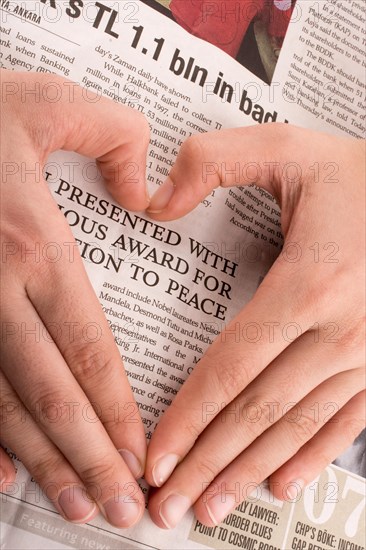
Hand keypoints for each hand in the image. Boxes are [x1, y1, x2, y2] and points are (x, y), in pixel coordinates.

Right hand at [0, 70, 148, 527]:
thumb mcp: (52, 103)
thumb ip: (116, 139)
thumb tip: (148, 197)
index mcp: (34, 247)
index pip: (89, 349)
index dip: (117, 411)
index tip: (142, 458)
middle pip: (51, 393)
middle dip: (88, 458)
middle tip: (121, 513)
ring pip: (4, 404)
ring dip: (40, 462)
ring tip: (74, 508)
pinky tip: (0, 479)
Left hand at [145, 124, 364, 527]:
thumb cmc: (360, 176)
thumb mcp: (287, 148)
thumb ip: (212, 162)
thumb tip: (153, 202)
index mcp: (312, 282)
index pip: (233, 365)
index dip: (189, 415)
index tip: (155, 456)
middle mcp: (343, 330)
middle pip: (259, 411)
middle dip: (208, 463)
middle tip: (166, 508)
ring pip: (297, 428)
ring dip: (249, 473)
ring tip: (209, 509)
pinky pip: (344, 422)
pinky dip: (309, 458)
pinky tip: (279, 483)